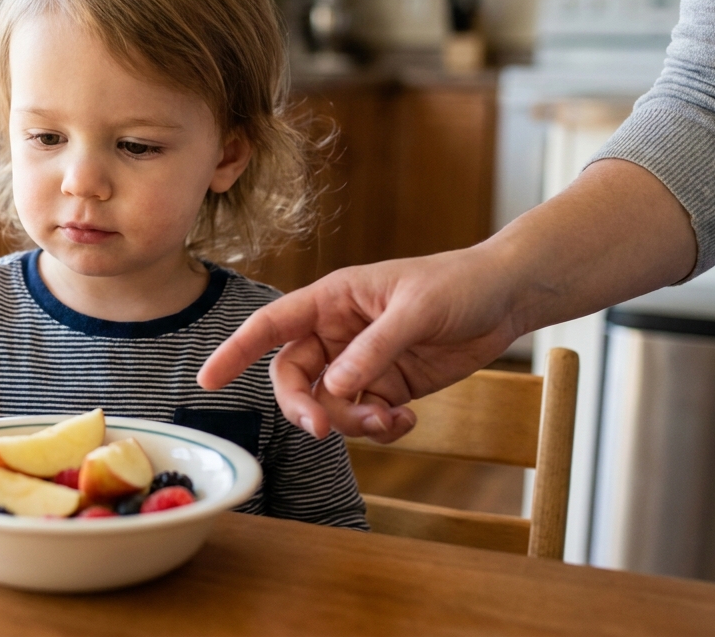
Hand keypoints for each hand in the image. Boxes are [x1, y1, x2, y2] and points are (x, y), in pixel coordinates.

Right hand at [198, 246, 521, 442]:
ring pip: (329, 405)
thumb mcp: (415, 310)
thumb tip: (334, 387)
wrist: (506, 297)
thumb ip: (373, 349)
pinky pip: (364, 418)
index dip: (235, 350)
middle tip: (320, 429)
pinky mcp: (388, 387)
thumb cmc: (457, 284)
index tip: (208, 380)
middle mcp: (338, 332)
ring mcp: (362, 362)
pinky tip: (407, 423)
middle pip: (294, 378)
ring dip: (350, 423)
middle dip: (303, 407)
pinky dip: (379, 430)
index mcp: (333, 299)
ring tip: (390, 422)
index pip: (271, 325)